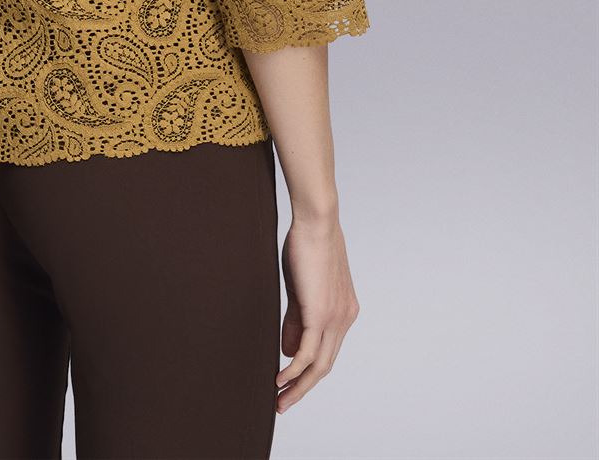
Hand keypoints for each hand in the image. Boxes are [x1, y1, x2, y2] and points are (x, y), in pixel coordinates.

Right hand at [275, 214, 359, 413]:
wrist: (316, 221)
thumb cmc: (307, 246)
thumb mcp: (301, 288)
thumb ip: (297, 319)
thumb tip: (290, 351)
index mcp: (344, 311)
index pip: (327, 351)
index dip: (309, 371)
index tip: (290, 383)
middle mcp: (345, 319)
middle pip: (325, 365)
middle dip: (303, 388)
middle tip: (283, 402)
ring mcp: (336, 318)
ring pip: (318, 365)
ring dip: (298, 386)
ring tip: (279, 399)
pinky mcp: (321, 315)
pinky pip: (308, 353)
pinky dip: (294, 370)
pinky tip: (279, 378)